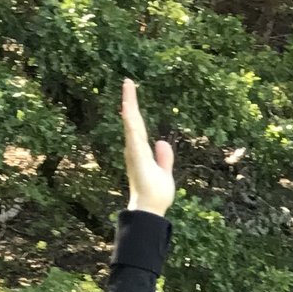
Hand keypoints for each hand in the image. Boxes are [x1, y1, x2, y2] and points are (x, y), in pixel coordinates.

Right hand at [119, 78, 175, 215]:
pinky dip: (130, 122)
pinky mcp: (137, 157)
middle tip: (128, 81)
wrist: (151, 210)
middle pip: (132, 121)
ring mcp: (135, 153)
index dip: (135, 110)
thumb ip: (164, 158)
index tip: (132, 92)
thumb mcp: (164, 172)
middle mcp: (135, 150)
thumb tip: (162, 141)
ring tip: (128, 87)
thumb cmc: (155, 194)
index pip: (138, 126)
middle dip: (130, 100)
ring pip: (131, 125)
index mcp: (141, 151)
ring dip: (129, 106)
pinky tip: (128, 109)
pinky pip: (133, 136)